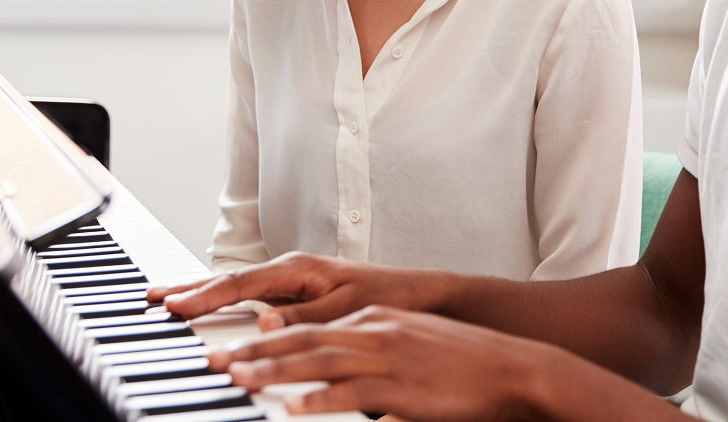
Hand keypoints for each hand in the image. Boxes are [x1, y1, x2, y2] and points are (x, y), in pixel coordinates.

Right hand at [145, 251, 448, 328]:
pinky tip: (203, 309)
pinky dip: (220, 303)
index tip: (174, 307)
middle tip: (150, 297)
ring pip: (234, 288)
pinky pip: (248, 298)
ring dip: (199, 293)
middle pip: (227, 279)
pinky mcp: (293, 295)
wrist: (416, 294)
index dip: (205, 296)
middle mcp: (288, 270)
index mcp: (298, 268)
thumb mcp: (347, 309)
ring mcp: (288, 282)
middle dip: (188, 287)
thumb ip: (305, 318)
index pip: (240, 283)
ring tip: (163, 299)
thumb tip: (265, 324)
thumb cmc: (387, 296)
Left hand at [211, 305, 555, 419]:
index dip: (266, 336)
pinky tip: (293, 407)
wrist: (512, 367)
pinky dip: (319, 399)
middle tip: (215, 359)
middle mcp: (376, 330)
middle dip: (255, 349)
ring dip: (274, 370)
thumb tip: (335, 377)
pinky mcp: (402, 384)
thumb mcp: (410, 349)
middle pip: (303, 339)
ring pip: (318, 360)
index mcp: (374, 320)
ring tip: (238, 378)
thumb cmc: (462, 366)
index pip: (309, 327)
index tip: (231, 346)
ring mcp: (389, 354)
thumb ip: (371, 357)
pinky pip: (352, 392)